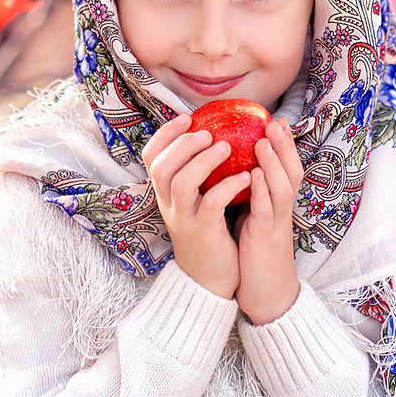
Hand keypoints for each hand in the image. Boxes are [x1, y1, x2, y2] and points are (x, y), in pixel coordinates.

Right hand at [142, 114, 250, 297]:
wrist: (209, 278)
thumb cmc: (207, 232)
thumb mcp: (194, 201)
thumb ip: (196, 174)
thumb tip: (212, 136)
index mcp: (164, 193)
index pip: (151, 158)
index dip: (165, 135)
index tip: (187, 118)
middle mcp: (168, 204)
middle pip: (161, 167)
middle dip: (182, 144)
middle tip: (206, 131)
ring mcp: (184, 219)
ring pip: (181, 183)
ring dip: (203, 161)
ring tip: (226, 147)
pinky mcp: (204, 232)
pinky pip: (211, 204)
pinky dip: (226, 186)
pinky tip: (244, 176)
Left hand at [234, 118, 304, 324]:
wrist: (267, 293)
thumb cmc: (256, 252)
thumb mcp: (254, 217)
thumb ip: (252, 193)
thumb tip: (238, 168)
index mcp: (278, 203)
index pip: (286, 168)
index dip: (283, 145)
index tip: (275, 120)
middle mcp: (282, 210)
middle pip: (290, 172)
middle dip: (284, 146)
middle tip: (275, 121)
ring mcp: (277, 224)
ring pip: (282, 189)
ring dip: (273, 163)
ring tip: (264, 140)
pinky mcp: (266, 239)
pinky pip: (265, 212)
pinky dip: (261, 192)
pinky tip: (252, 176)